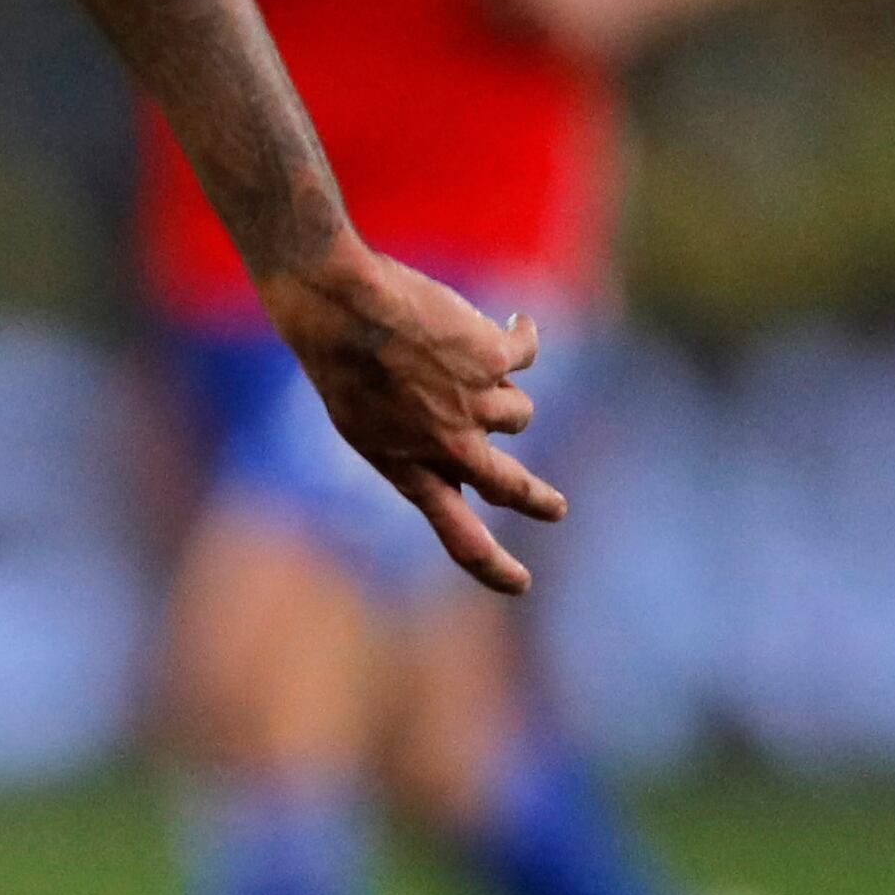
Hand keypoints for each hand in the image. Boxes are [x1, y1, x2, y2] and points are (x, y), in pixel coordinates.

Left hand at [256, 242, 562, 594]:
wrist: (338, 309)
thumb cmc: (338, 359)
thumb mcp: (362, 421)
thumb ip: (416, 447)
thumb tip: (468, 460)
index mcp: (406, 466)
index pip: (454, 532)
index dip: (491, 563)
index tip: (520, 585)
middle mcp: (446, 445)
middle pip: (509, 487)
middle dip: (538, 502)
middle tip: (556, 510)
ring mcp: (475, 405)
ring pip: (520, 412)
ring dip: (502, 389)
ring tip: (460, 359)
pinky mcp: (495, 361)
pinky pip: (527, 352)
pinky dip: (522, 335)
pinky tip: (516, 323)